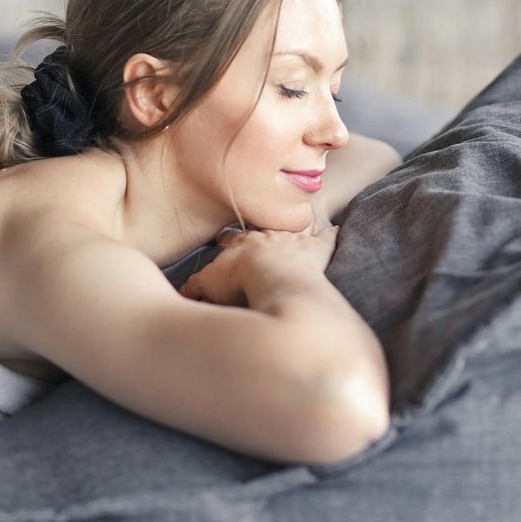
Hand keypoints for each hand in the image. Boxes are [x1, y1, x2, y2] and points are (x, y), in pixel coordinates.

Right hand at [177, 223, 339, 307]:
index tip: (224, 242)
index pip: (230, 239)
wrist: (274, 276)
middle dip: (260, 238)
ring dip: (293, 234)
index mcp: (240, 243)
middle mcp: (267, 237)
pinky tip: (334, 230)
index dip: (227, 242)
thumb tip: (185, 291)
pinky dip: (329, 235)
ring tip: (294, 232)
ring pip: (293, 231)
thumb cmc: (240, 280)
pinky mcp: (317, 250)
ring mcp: (293, 242)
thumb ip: (196, 286)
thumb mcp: (208, 284)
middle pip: (262, 234)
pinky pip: (326, 237)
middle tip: (259, 244)